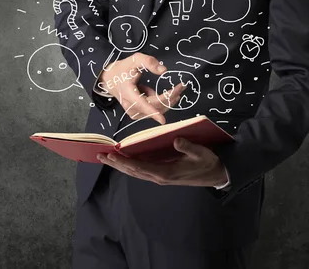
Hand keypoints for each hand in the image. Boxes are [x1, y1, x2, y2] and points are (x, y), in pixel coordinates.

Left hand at [96, 137, 228, 186]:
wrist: (216, 175)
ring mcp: (159, 177)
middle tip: (100, 156)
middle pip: (133, 171)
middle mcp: (159, 177)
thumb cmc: (208, 162)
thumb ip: (188, 147)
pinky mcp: (161, 175)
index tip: (112, 156)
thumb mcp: (201, 153)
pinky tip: (122, 161)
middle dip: (116, 164)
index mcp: (166, 173)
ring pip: (135, 172)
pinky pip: (141, 171)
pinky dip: (129, 166)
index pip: (140, 167)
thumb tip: (176, 140)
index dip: (125, 162)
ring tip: (106, 158)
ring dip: (120, 165)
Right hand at [97, 52, 186, 123]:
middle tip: (182, 86)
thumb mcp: (134, 60)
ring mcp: (133, 112)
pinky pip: (154, 110)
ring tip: (174, 88)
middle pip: (155, 106)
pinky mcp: (137, 114)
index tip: (162, 121)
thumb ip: (148, 62)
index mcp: (128, 93)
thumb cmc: (123, 69)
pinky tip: (151, 92)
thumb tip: (164, 70)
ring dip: (168, 100)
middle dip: (170, 97)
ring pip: (157, 110)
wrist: (110, 80)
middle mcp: (130, 106)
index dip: (153, 112)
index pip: (142, 104)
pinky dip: (159, 102)